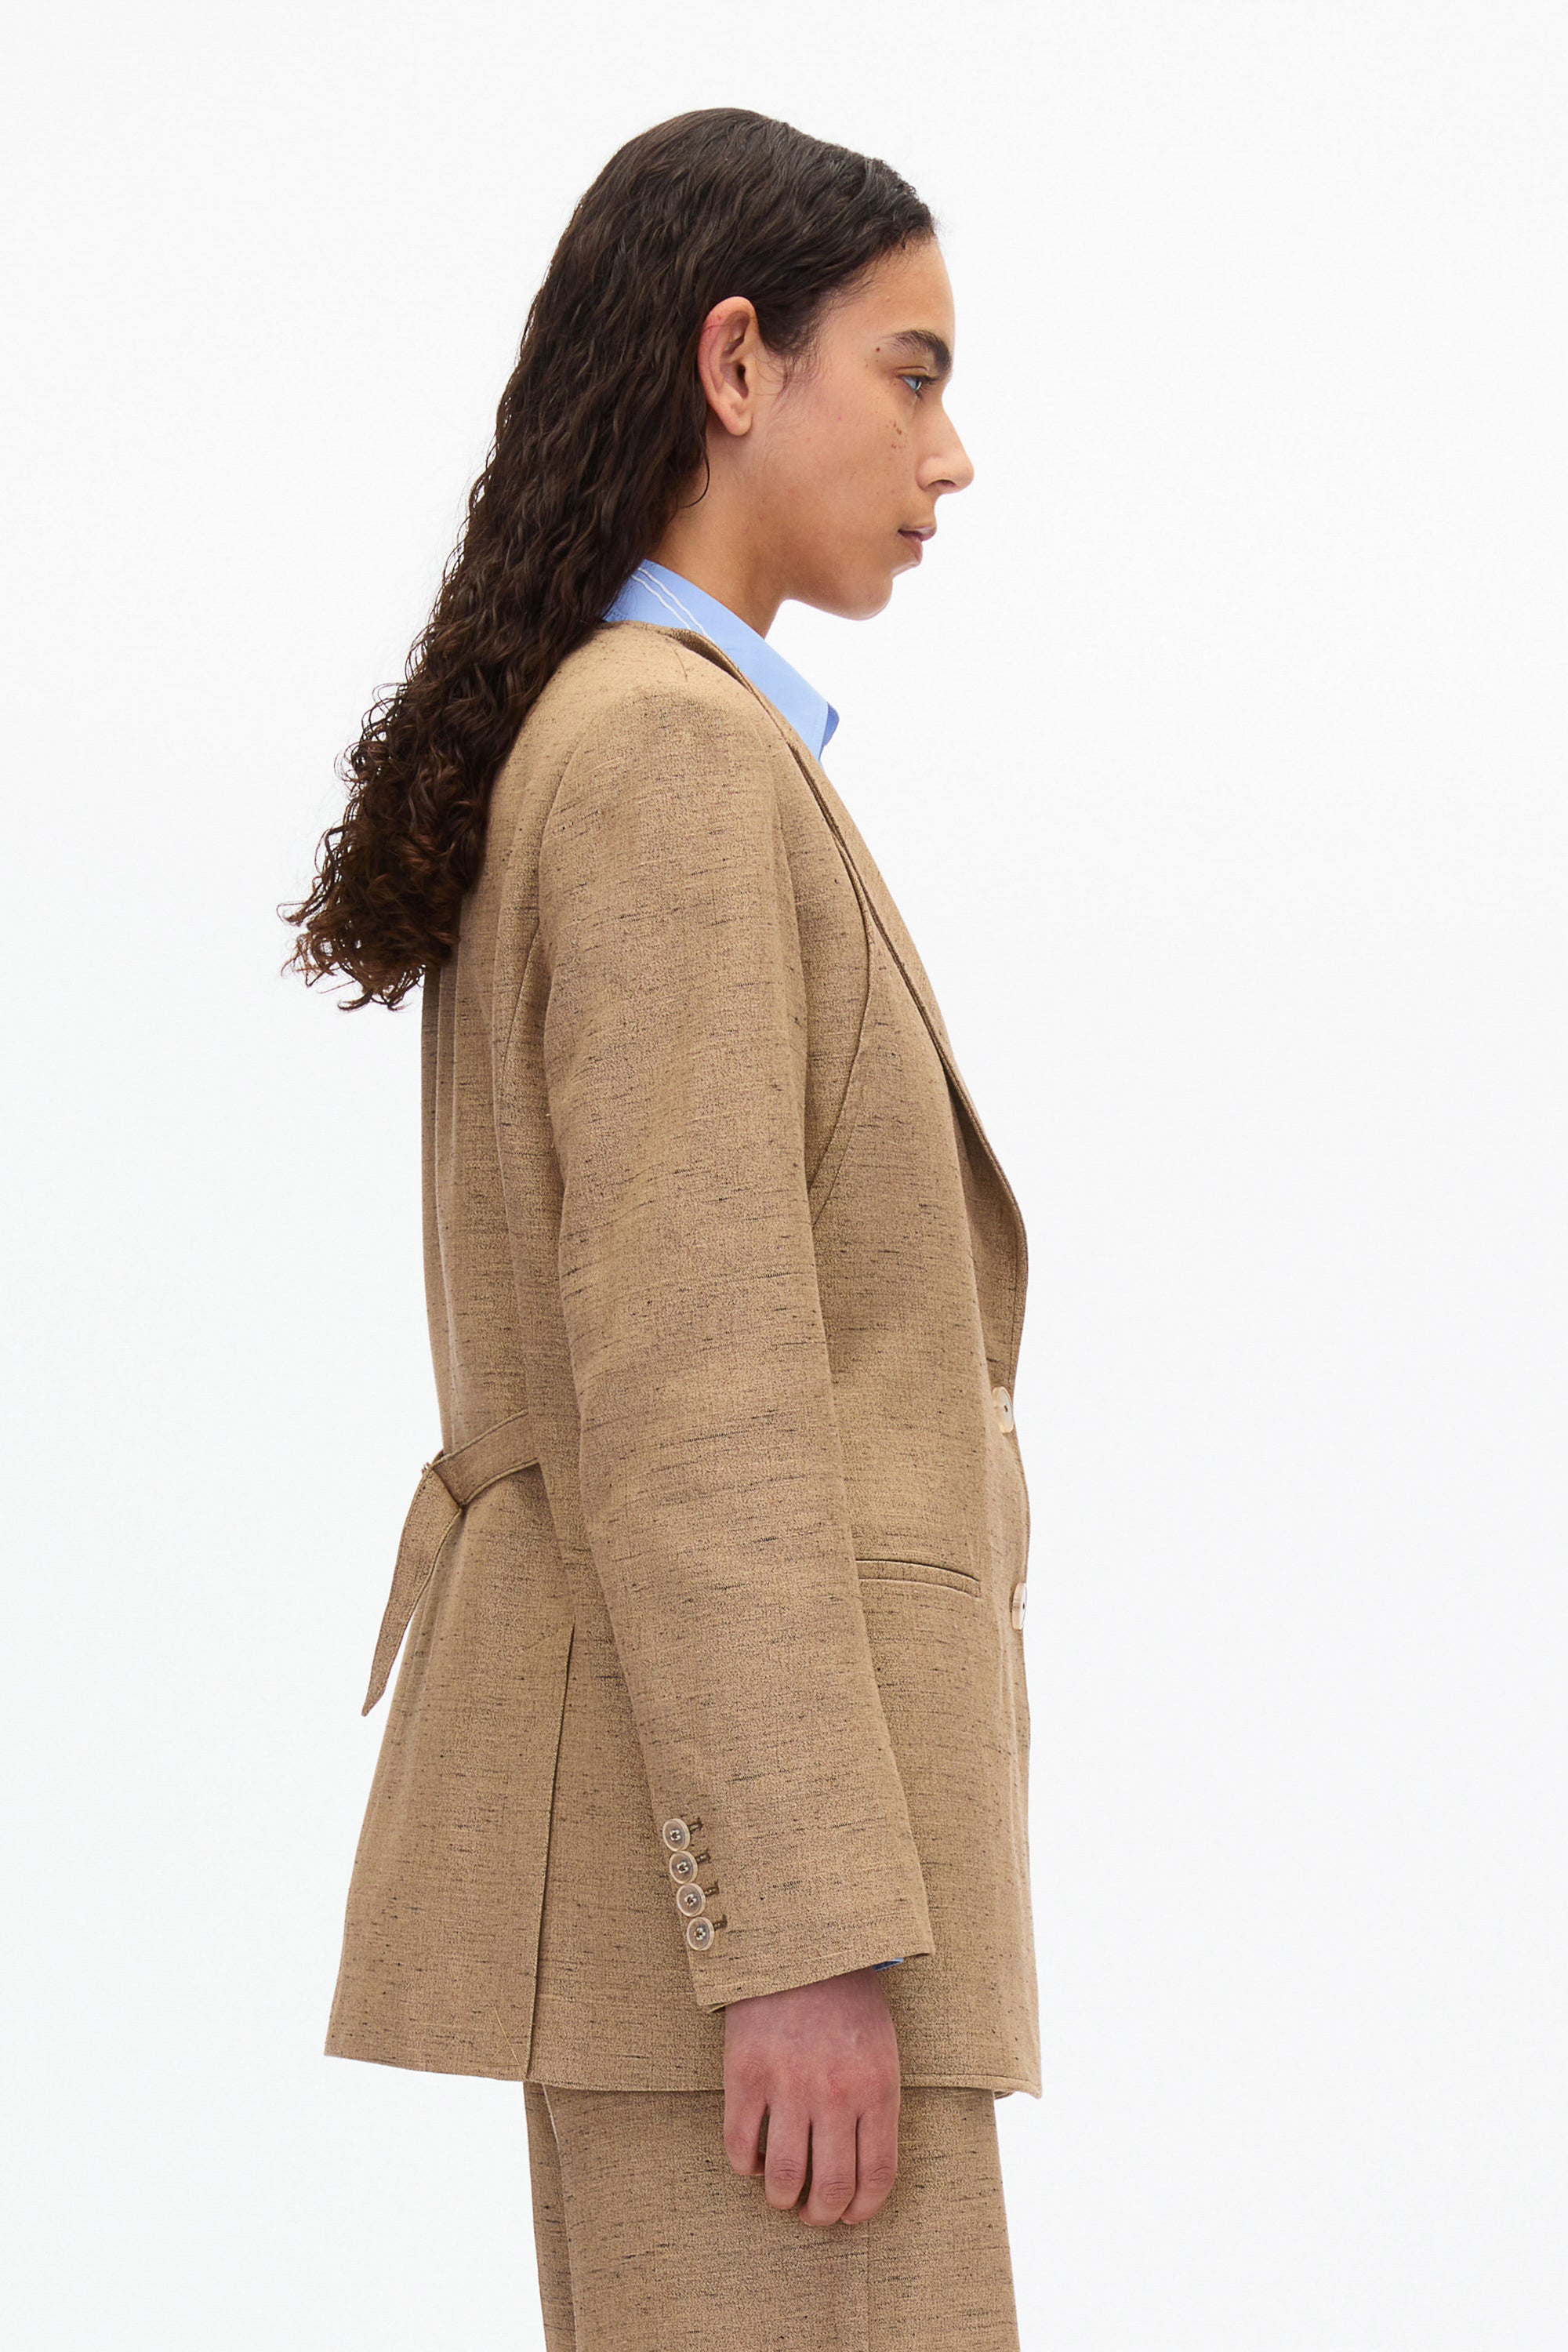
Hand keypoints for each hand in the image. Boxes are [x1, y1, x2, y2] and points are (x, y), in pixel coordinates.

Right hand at [722, 1965, 901, 2225]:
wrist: (799, 1943)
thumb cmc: (846, 2000)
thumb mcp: (881, 2049)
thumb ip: (876, 2106)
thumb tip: (860, 2170)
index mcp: (877, 2087)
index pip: (876, 2176)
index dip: (861, 2209)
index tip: (849, 2215)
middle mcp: (836, 2093)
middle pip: (831, 2187)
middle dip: (821, 2214)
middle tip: (812, 2212)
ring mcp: (788, 2084)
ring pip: (784, 2178)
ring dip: (781, 2199)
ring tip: (781, 2193)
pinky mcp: (745, 2074)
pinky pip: (740, 2146)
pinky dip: (746, 2166)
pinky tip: (753, 2158)